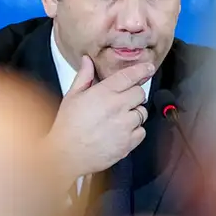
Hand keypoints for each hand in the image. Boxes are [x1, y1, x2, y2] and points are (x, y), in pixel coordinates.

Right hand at [47, 55, 153, 178]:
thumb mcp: (72, 97)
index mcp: (104, 93)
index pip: (130, 76)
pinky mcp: (128, 142)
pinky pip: (142, 131)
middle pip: (140, 93)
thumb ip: (84, 76)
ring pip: (142, 112)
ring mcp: (125, 125)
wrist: (67, 154)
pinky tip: (121, 131)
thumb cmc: (68, 126)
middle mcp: (118, 107)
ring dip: (134, 113)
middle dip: (134, 94)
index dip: (142, 70)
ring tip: (118, 119)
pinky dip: (135, 131)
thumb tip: (88, 60)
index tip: (148, 68)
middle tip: (122, 100)